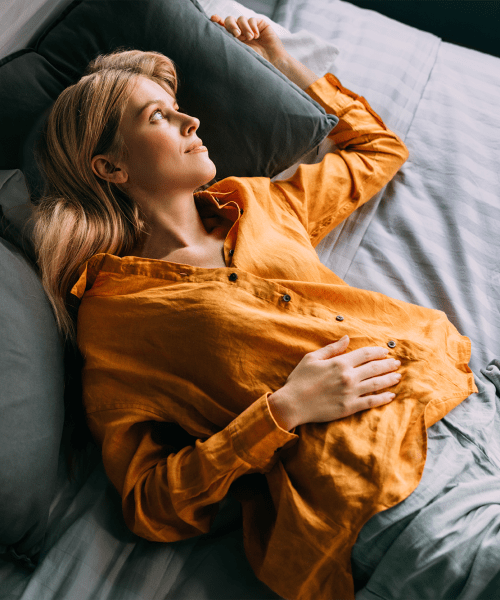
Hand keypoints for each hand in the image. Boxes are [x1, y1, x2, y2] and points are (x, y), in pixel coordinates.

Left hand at [210, 14, 285, 63]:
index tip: (213, 19)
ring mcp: (250, 27)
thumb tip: (216, 34)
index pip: (223, 27)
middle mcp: (241, 32)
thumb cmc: (255, 62)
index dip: (217, 21)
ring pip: (241, 19)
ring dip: (244, 28)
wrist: (272, 62)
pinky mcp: (260, 24)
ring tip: (250, 38)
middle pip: (230, 20)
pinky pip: (252, 20)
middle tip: (236, 35)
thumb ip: (229, 42)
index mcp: (233, 40)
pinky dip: (252, 26)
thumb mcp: (239, 52)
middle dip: (231, 25)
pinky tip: (256, 36)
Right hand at [268, 336, 400, 429]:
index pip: (365, 354)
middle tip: (397, 363)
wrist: (293, 404)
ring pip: (376, 384)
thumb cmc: (299, 379)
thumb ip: (331, 348)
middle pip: (374, 368)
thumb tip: (346, 338)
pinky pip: (371, 402)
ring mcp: (350, 393)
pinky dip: (383, 398)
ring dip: (389, 379)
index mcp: (339, 363)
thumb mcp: (312, 358)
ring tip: (398, 376)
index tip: (385, 351)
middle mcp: (348, 377)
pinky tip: (391, 395)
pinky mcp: (349, 407)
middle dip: (388, 364)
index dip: (377, 352)